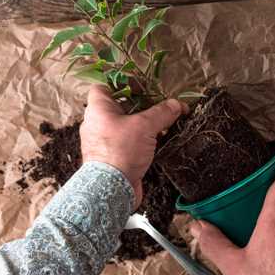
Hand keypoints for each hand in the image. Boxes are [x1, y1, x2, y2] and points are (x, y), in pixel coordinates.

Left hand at [80, 85, 186, 208]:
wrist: (112, 189)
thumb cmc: (121, 151)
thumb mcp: (145, 126)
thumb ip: (162, 112)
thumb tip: (177, 104)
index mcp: (98, 109)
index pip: (103, 87)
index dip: (121, 84)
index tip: (140, 87)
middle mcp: (96, 123)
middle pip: (118, 106)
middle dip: (139, 105)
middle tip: (157, 106)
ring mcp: (102, 141)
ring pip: (124, 125)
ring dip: (142, 123)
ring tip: (161, 124)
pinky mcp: (111, 157)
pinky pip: (126, 141)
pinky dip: (140, 139)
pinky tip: (156, 141)